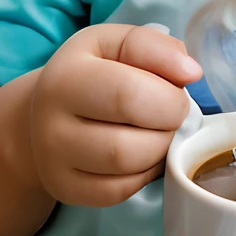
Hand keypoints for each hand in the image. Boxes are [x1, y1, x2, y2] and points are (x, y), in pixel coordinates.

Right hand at [28, 23, 202, 206]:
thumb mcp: (115, 43)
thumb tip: (191, 72)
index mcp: (65, 77)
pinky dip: (143, 175)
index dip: (170, 99)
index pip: (129, 96)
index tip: (178, 92)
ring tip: (156, 131)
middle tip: (169, 114)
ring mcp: (55, 163)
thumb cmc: (91, 71)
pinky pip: (120, 192)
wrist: (45, 111)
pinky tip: (142, 153)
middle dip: (166, 129)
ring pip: (126, 170)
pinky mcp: (65, 189)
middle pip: (128, 144)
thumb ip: (155, 47)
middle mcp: (51, 124)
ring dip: (159, 152)